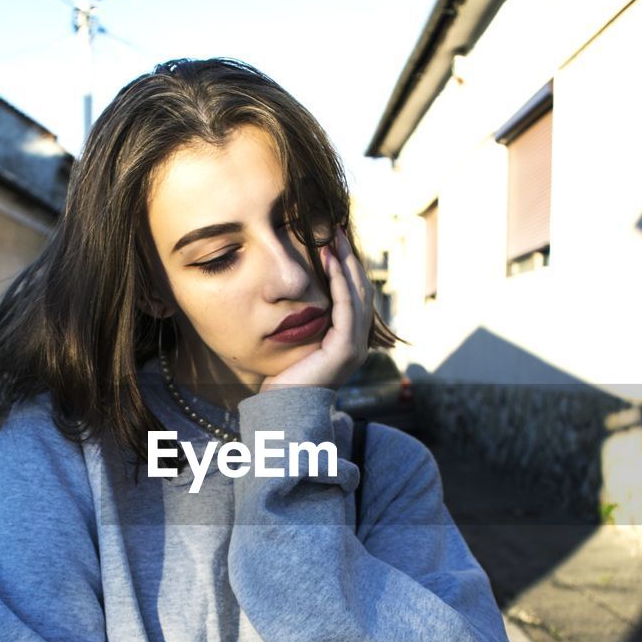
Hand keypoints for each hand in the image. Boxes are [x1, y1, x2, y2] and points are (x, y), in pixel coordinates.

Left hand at [258, 227, 374, 393]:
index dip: (347, 269)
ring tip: (334, 239)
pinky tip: (329, 262)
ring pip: (357, 295)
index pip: (354, 298)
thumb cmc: (284, 380)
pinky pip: (345, 308)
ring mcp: (355, 347)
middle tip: (338, 231)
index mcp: (349, 342)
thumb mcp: (298, 344)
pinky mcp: (345, 349)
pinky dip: (340, 282)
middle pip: (361, 292)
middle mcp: (358, 344)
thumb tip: (300, 300)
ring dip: (346, 264)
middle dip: (349, 259)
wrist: (281, 409)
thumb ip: (307, 324)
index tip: (334, 243)